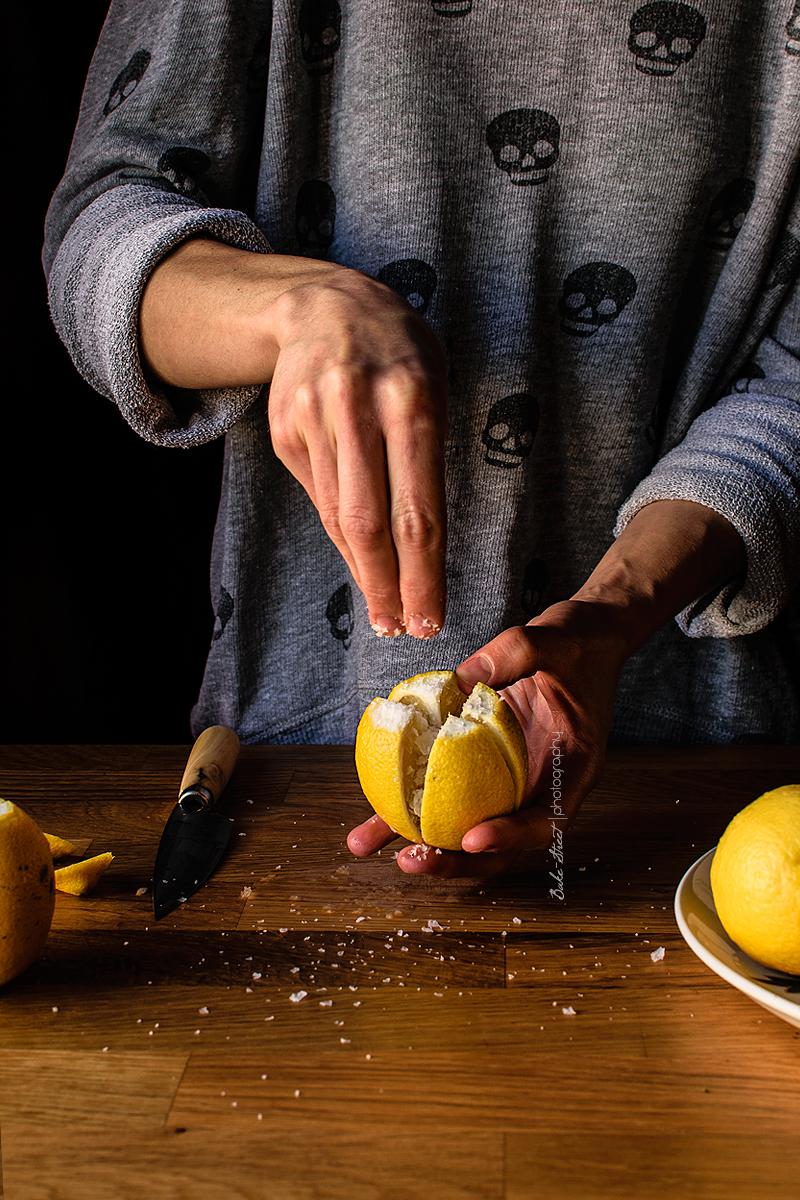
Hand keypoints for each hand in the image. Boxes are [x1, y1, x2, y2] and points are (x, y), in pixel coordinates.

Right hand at [267, 268, 448, 638]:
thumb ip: (426, 458)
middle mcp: (357, 409)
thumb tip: (419, 548)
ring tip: (385, 608)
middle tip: (402, 628)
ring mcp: (313, 418)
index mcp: (412, 399)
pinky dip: (341, 534)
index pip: (419, 508)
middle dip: (389, 586)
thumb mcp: (433, 386)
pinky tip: (360, 558)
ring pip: (338, 516)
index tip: (431, 617)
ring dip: (364, 570)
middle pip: (371, 522)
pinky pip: (318, 496)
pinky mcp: (284, 429)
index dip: (424, 573)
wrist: (323, 304)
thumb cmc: (398, 352)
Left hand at [348, 599, 628, 877]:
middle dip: (455, 861)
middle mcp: (541, 785)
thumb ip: (514, 654)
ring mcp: (510, 781)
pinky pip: (447, 794)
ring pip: (467, 827)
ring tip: (367, 844)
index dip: (511, 836)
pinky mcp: (482, 768)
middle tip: (412, 859)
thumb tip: (461, 680)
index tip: (471, 838)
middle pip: (503, 844)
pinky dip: (409, 806)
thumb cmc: (579, 643)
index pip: (547, 818)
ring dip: (420, 842)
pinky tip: (368, 814)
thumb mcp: (554, 640)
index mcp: (573, 768)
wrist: (584, 638)